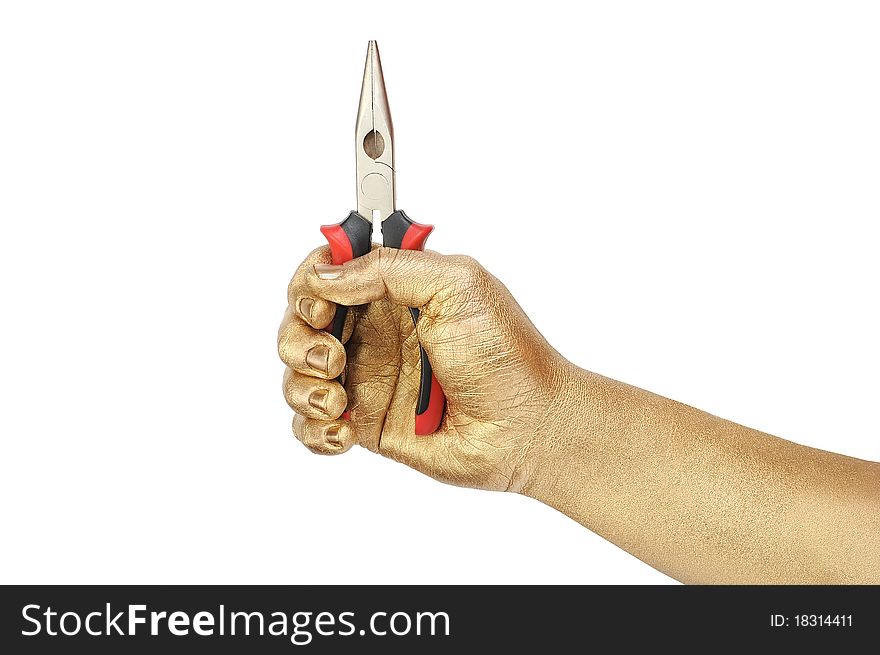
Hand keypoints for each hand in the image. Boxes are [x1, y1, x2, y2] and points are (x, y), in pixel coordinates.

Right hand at [278, 246, 572, 490]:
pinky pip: (312, 425)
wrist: (526, 429)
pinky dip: (315, 429)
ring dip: (304, 386)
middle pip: (300, 321)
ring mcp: (368, 378)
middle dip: (298, 337)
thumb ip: (389, 269)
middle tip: (332, 355)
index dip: (312, 280)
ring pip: (297, 373)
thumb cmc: (505, 356)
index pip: (329, 270)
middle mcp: (374, 331)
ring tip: (338, 399)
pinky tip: (344, 430)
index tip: (321, 298)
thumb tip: (326, 275)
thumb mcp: (457, 286)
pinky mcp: (366, 423)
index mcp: (394, 291)